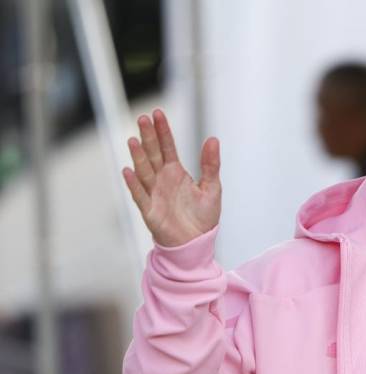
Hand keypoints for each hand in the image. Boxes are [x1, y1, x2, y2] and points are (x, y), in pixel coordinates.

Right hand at [122, 109, 221, 246]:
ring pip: (144, 171)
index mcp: (176, 172)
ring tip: (133, 139)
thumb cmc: (203, 217)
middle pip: (153, 154)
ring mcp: (154, 194)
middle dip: (148, 137)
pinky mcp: (150, 211)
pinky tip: (128, 170)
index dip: (163, 131)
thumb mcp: (212, 188)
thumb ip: (210, 164)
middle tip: (143, 118)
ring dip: (138, 156)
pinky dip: (134, 184)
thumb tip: (213, 138)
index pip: (167, 147)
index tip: (157, 113)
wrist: (196, 244)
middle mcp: (162, 180)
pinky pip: (140, 195)